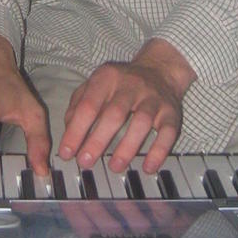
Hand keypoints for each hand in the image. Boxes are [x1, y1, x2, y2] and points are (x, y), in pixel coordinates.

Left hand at [57, 38, 194, 174]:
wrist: (159, 70)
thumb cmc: (120, 84)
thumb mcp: (96, 84)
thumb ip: (79, 104)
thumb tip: (68, 131)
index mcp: (107, 78)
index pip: (88, 105)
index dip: (76, 130)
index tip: (66, 153)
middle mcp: (131, 85)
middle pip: (114, 114)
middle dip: (98, 140)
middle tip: (85, 162)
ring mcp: (153, 98)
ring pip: (141, 122)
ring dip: (127, 147)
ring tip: (114, 167)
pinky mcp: (171, 111)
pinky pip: (168, 132)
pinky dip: (159, 150)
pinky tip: (148, 167)